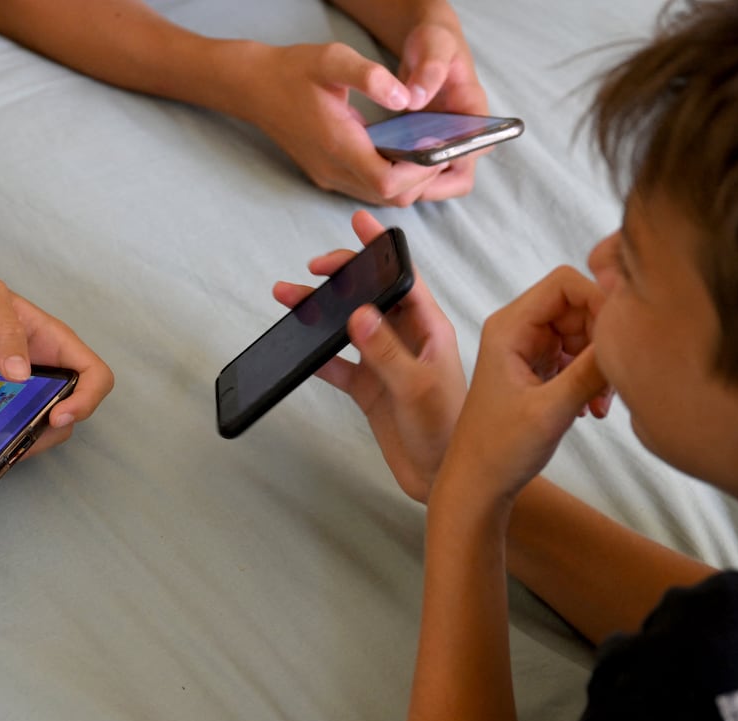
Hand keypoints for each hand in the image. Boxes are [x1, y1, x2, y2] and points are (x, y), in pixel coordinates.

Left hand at [0, 270, 113, 451]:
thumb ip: (5, 330)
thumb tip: (21, 375)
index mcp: (55, 344)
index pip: (95, 376)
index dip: (86, 401)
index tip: (57, 416)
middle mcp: (44, 370)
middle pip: (66, 414)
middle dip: (42, 435)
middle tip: (10, 439)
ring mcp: (18, 388)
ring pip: (30, 428)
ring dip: (1, 439)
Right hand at [235, 41, 474, 205]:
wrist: (255, 88)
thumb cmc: (293, 71)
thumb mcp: (333, 59)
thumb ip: (371, 77)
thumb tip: (406, 98)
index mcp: (338, 144)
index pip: (387, 182)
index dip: (419, 172)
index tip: (437, 147)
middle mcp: (333, 169)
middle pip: (390, 197)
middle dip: (422, 178)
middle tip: (441, 148)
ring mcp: (329, 176)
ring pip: (380, 198)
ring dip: (408, 181)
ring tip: (427, 150)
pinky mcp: (327, 175)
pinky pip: (367, 189)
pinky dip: (391, 179)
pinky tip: (401, 153)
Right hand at [273, 211, 465, 500]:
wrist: (445, 479)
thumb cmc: (449, 432)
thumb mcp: (418, 388)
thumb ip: (387, 352)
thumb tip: (358, 313)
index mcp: (428, 328)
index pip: (402, 276)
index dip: (380, 250)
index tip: (359, 224)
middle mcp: (407, 340)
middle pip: (369, 294)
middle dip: (342, 276)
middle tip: (315, 268)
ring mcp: (385, 363)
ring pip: (346, 325)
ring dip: (319, 311)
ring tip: (287, 296)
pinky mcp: (369, 389)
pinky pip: (337, 364)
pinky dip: (317, 354)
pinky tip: (298, 349)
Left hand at [393, 21, 491, 199]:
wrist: (428, 49)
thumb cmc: (436, 44)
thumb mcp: (435, 45)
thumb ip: (430, 67)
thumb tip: (416, 98)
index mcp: (475, 110)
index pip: (477, 146)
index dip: (455, 159)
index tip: (425, 159)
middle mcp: (465, 135)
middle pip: (458, 178)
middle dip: (430, 185)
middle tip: (394, 180)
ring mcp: (446, 146)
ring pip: (437, 183)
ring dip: (412, 186)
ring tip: (381, 176)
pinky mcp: (427, 150)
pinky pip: (417, 176)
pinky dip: (399, 177)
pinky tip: (374, 168)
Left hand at [438, 266, 611, 506]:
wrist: (478, 484)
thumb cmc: (500, 450)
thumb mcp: (552, 409)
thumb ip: (592, 370)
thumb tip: (629, 336)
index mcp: (508, 328)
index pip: (565, 283)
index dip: (600, 300)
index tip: (621, 337)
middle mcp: (516, 331)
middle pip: (580, 306)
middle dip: (603, 339)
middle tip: (613, 380)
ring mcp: (527, 350)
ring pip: (583, 333)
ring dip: (601, 363)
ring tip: (600, 403)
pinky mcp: (537, 370)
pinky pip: (578, 356)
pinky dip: (592, 378)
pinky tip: (591, 410)